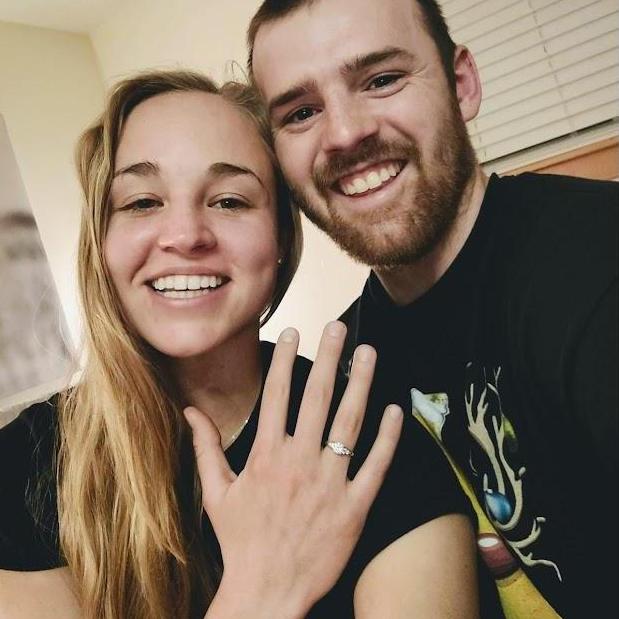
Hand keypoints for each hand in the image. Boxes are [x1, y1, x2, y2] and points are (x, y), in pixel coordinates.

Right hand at [185, 321, 402, 618]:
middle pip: (317, 397)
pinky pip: (375, 465)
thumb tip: (189, 412)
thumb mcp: (215, 492)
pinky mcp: (354, 506)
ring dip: (361, 383)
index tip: (294, 332)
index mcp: (266, 455)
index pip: (278, 394)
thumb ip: (205, 447)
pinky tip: (395, 409)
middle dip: (329, 357)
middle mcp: (299, 461)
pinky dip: (387, 436)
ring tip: (369, 353)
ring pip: (349, 422)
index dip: (286, 359)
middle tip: (339, 327)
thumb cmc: (240, 541)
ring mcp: (329, 482)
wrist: (266, 591)